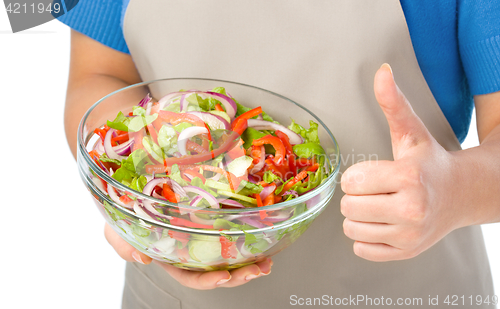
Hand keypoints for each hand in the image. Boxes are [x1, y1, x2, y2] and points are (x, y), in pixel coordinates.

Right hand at [104, 223, 271, 288]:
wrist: (132, 185)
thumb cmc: (125, 208)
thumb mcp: (116, 227)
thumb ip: (122, 244)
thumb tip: (142, 259)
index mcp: (170, 256)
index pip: (190, 276)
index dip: (207, 280)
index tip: (225, 275)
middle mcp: (190, 249)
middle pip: (216, 270)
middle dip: (239, 275)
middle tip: (258, 270)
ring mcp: (203, 235)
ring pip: (228, 256)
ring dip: (250, 263)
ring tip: (267, 262)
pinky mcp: (213, 218)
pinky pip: (232, 233)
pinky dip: (248, 239)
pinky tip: (263, 240)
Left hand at [340, 64, 467, 261]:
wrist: (460, 195)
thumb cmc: (430, 163)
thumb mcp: (411, 132)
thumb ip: (393, 103)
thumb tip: (382, 71)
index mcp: (409, 178)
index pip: (351, 182)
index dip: (357, 175)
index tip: (374, 173)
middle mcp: (412, 210)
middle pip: (348, 206)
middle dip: (357, 195)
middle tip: (377, 189)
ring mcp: (409, 236)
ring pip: (351, 228)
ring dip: (359, 216)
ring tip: (380, 205)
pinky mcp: (405, 253)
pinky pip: (361, 249)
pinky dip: (366, 236)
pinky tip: (383, 222)